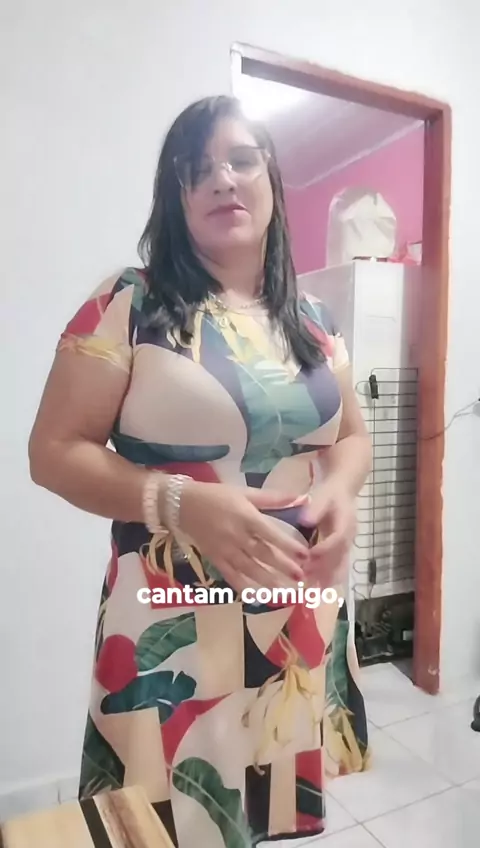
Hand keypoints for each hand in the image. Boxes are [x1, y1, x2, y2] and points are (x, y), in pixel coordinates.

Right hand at [178, 481, 308, 592]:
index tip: (305, 555)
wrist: (182, 504)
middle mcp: (236, 535)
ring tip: (284, 591)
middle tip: (301, 577)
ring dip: (267, 580)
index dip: (288, 545)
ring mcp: (224, 549)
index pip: (271, 534)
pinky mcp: (214, 559)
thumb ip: (273, 498)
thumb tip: (302, 497)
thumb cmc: (217, 495)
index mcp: (245, 516)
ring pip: (249, 568)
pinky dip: (242, 587)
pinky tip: (255, 597)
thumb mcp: (245, 492)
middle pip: (262, 554)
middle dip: (282, 567)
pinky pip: (230, 575)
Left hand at [300, 478, 356, 585]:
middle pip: (340, 557)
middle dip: (324, 569)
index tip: (310, 556)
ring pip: (340, 566)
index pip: (339, 537)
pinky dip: (329, 579)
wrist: (343, 493)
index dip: (326, 548)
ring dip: (327, 578)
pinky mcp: (343, 552)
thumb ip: (315, 508)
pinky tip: (316, 590)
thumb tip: (304, 521)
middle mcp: (350, 537)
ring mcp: (348, 546)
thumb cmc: (330, 494)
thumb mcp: (323, 495)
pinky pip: (339, 568)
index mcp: (346, 522)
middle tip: (306, 580)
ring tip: (311, 591)